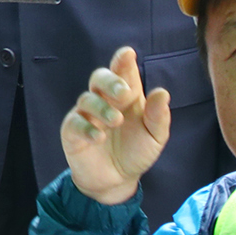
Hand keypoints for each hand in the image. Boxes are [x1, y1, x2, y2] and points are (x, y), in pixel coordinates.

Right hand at [62, 47, 171, 206]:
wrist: (117, 181)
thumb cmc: (136, 152)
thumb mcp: (155, 137)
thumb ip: (158, 117)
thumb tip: (162, 92)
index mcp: (126, 97)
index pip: (123, 73)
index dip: (123, 61)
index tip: (127, 53)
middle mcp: (105, 101)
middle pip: (99, 78)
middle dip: (110, 80)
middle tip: (124, 93)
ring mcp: (86, 115)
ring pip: (86, 99)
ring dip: (102, 107)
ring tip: (115, 121)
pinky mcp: (73, 131)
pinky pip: (75, 122)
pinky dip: (86, 127)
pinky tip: (98, 136)